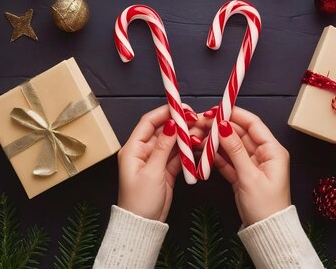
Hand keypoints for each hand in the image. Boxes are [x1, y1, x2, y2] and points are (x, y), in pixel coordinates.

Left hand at [117, 104, 197, 221]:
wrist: (142, 226)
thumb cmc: (140, 201)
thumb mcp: (152, 171)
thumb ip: (163, 147)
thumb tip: (172, 124)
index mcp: (133, 149)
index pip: (149, 122)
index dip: (166, 112)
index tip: (182, 108)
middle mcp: (143, 152)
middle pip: (163, 131)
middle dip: (180, 124)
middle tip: (198, 120)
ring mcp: (154, 162)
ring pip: (172, 143)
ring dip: (186, 138)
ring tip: (202, 133)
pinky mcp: (164, 171)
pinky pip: (177, 157)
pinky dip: (187, 153)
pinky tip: (199, 148)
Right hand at [197, 106, 290, 225]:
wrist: (266, 232)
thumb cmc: (265, 206)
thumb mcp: (249, 176)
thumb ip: (234, 149)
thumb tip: (222, 125)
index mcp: (273, 150)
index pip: (252, 124)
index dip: (234, 115)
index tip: (216, 110)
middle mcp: (263, 154)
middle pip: (239, 133)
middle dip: (220, 127)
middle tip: (200, 123)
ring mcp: (252, 164)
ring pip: (231, 147)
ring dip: (215, 141)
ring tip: (197, 135)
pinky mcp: (242, 175)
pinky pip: (228, 160)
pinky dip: (215, 157)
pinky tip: (202, 151)